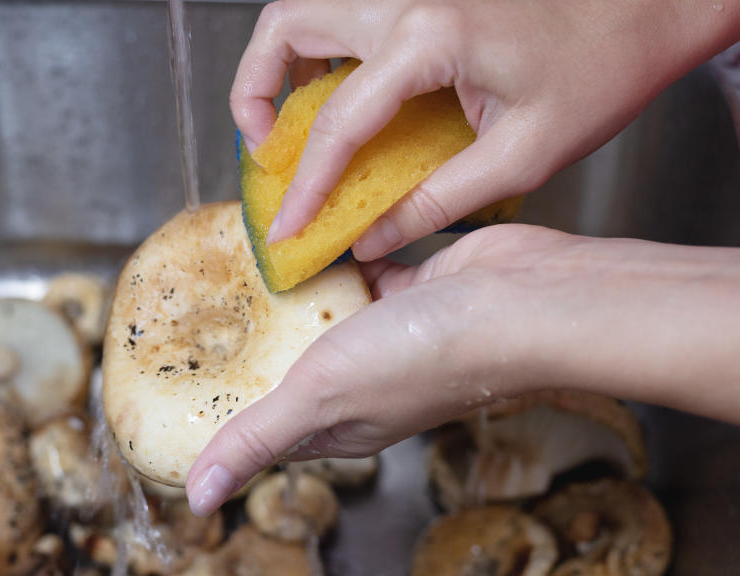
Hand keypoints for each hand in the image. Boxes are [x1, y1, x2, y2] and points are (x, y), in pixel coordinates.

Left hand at [186, 225, 739, 514]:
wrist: (519, 300)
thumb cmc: (428, 358)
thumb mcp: (319, 398)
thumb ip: (257, 440)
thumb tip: (197, 497)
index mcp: (340, 422)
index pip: (267, 425)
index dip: (226, 409)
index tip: (183, 379)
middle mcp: (363, 381)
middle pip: (291, 364)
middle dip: (250, 340)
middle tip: (203, 302)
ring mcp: (389, 333)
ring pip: (324, 314)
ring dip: (291, 293)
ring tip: (242, 260)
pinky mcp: (410, 286)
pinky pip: (357, 272)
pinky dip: (334, 257)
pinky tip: (306, 235)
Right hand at [232, 0, 739, 257]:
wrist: (641, 9)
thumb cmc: (597, 69)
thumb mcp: (520, 156)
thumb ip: (435, 200)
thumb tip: (373, 234)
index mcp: (428, 37)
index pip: (336, 121)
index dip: (304, 184)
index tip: (287, 226)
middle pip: (286, 26)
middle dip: (252, 91)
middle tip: (262, 150)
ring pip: (305, 7)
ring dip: (279, 60)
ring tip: (286, 119)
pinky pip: (343, 10)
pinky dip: (318, 47)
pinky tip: (334, 89)